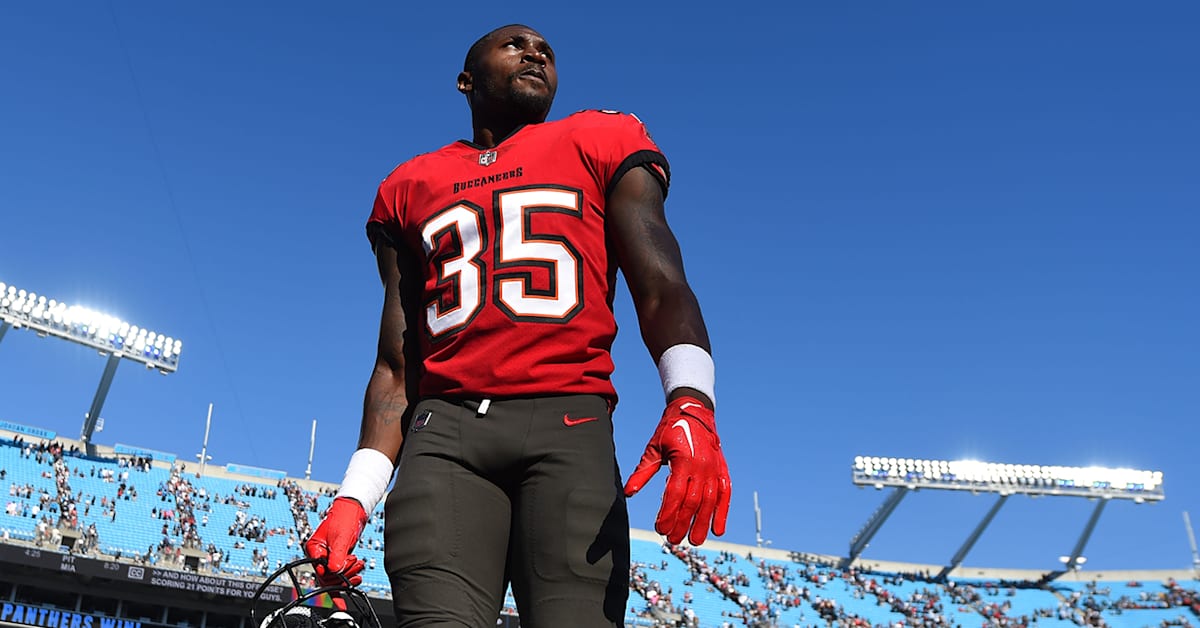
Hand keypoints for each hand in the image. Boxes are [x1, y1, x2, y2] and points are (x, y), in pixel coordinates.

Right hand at [304, 497, 368, 585]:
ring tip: (359, 565)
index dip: (334, 572)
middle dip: (343, 574)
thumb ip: (337, 555)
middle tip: (355, 563)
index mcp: (314, 549)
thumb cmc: (344, 518)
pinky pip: (340, 575)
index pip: (321, 570)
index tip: (345, 566)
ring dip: (348, 575)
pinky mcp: (337, 559)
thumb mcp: (341, 537)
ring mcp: (328, 558)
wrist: (354, 509)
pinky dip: (347, 580)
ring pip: (335, 577)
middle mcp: (319, 555)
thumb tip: (335, 571)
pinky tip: (354, 582)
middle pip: (328, 577)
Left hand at [624, 396, 730, 545]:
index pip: (675, 493)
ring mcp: (714, 468)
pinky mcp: (722, 469)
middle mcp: (702, 466)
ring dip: (702, 523)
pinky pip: (725, 494)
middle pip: (692, 502)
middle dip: (683, 523)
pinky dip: (722, 512)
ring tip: (694, 541)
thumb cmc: (670, 429)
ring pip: (710, 501)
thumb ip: (643, 471)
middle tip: (674, 540)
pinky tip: (718, 530)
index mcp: (683, 460)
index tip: (660, 529)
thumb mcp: (654, 448)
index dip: (668, 513)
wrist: (694, 410)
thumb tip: (628, 493)